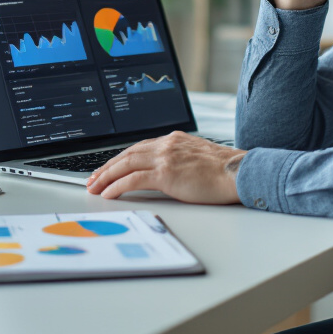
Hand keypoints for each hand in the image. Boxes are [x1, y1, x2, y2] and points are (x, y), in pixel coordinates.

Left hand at [85, 132, 246, 203]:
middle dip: (107, 167)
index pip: (139, 148)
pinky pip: (132, 179)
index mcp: (175, 140)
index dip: (121, 159)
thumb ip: (182, 161)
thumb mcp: (200, 159)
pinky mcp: (165, 173)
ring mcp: (165, 157)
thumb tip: (171, 175)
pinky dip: (117, 186)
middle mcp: (167, 144)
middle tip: (93, 179)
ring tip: (94, 187)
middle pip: (127, 154)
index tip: (110, 168)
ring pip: (125, 164)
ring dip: (106, 176)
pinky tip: (108, 193)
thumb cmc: (227, 171)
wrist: (240, 172)